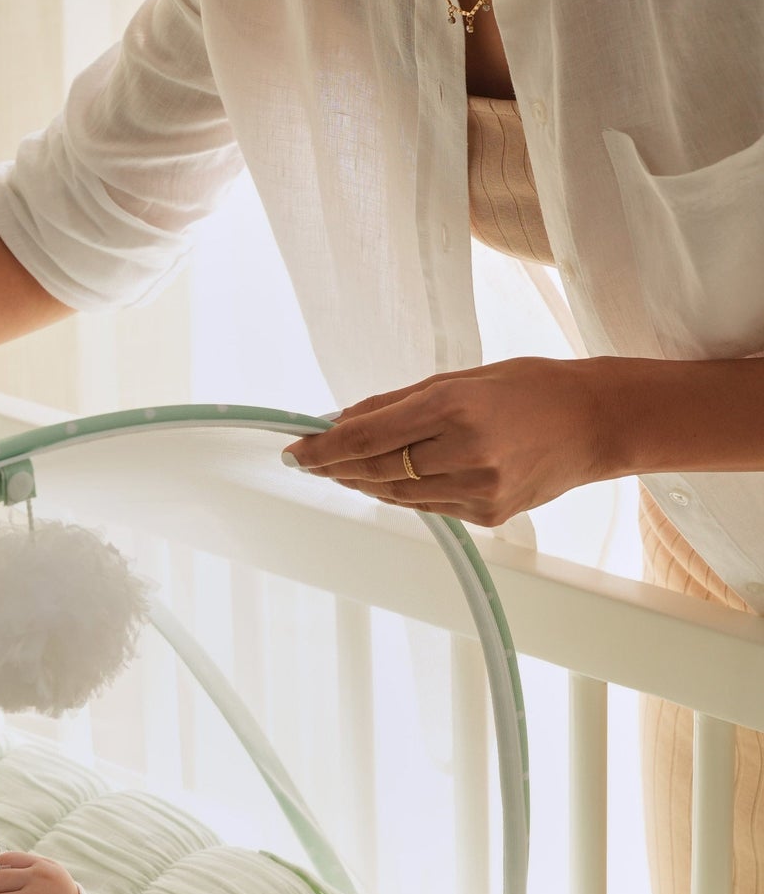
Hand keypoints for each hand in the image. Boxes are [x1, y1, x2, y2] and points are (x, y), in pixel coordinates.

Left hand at [283, 357, 611, 527]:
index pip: (366, 437)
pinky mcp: (488, 515)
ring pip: (396, 495)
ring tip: (344, 470)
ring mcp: (478, 490)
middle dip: (335, 467)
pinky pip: (428, 507)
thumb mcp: (461, 378)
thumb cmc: (531, 388)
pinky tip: (389, 480)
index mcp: (455, 407)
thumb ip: (398, 402)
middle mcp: (465, 452)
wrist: (598, 422)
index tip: (296, 449)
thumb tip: (342, 420)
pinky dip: (402, 493)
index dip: (323, 447)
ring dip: (363, 483)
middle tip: (311, 460)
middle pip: (374, 470)